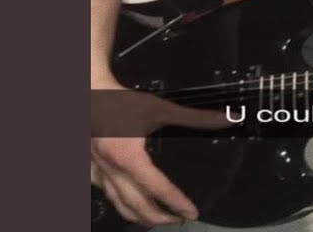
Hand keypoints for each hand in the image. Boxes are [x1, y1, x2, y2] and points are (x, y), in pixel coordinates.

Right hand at [90, 81, 233, 225]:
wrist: (87, 94)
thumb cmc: (121, 101)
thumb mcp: (159, 108)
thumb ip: (194, 118)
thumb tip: (225, 119)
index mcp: (128, 157)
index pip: (157, 188)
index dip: (176, 202)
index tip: (192, 212)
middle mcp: (111, 171)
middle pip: (137, 206)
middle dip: (160, 217)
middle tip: (180, 219)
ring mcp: (97, 173)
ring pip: (119, 205)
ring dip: (140, 216)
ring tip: (159, 218)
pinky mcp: (88, 171)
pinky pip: (106, 195)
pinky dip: (121, 204)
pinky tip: (130, 203)